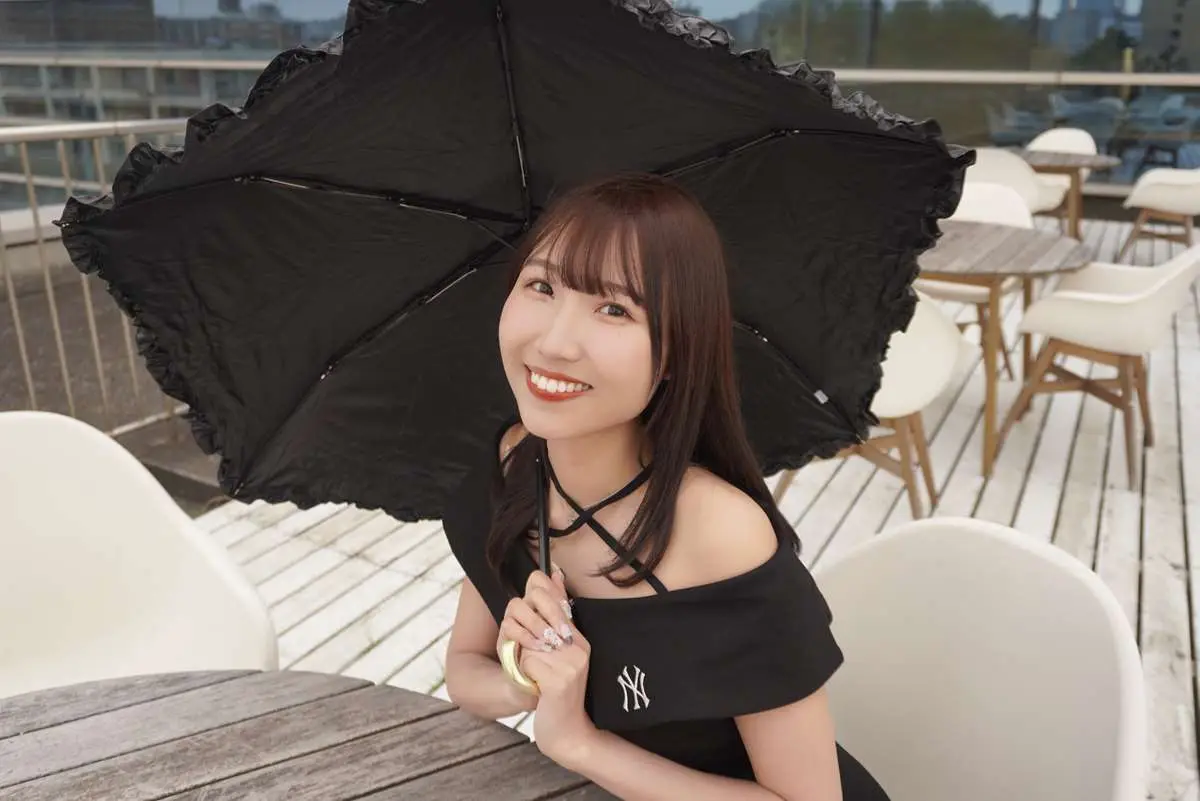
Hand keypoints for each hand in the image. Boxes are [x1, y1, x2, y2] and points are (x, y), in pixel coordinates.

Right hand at [496, 567, 573, 659]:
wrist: (541, 681)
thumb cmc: (553, 653)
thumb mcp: (563, 629)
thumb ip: (561, 605)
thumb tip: (559, 574)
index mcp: (539, 602)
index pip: (538, 579)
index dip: (553, 588)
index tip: (568, 609)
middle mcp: (524, 605)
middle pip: (534, 591)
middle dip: (552, 610)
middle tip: (564, 632)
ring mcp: (511, 618)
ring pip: (517, 605)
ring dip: (538, 624)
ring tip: (552, 641)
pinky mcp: (503, 635)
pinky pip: (509, 626)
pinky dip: (527, 637)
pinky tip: (540, 647)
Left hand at [521, 623, 596, 768]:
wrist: (567, 734)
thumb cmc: (557, 697)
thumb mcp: (561, 664)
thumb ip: (553, 640)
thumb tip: (537, 612)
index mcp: (581, 644)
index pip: (554, 612)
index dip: (536, 623)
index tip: (534, 644)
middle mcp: (579, 651)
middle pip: (538, 628)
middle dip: (528, 646)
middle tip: (534, 666)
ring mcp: (570, 666)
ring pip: (530, 645)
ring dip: (525, 661)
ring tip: (537, 678)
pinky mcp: (558, 682)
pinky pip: (528, 662)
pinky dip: (525, 674)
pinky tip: (535, 686)